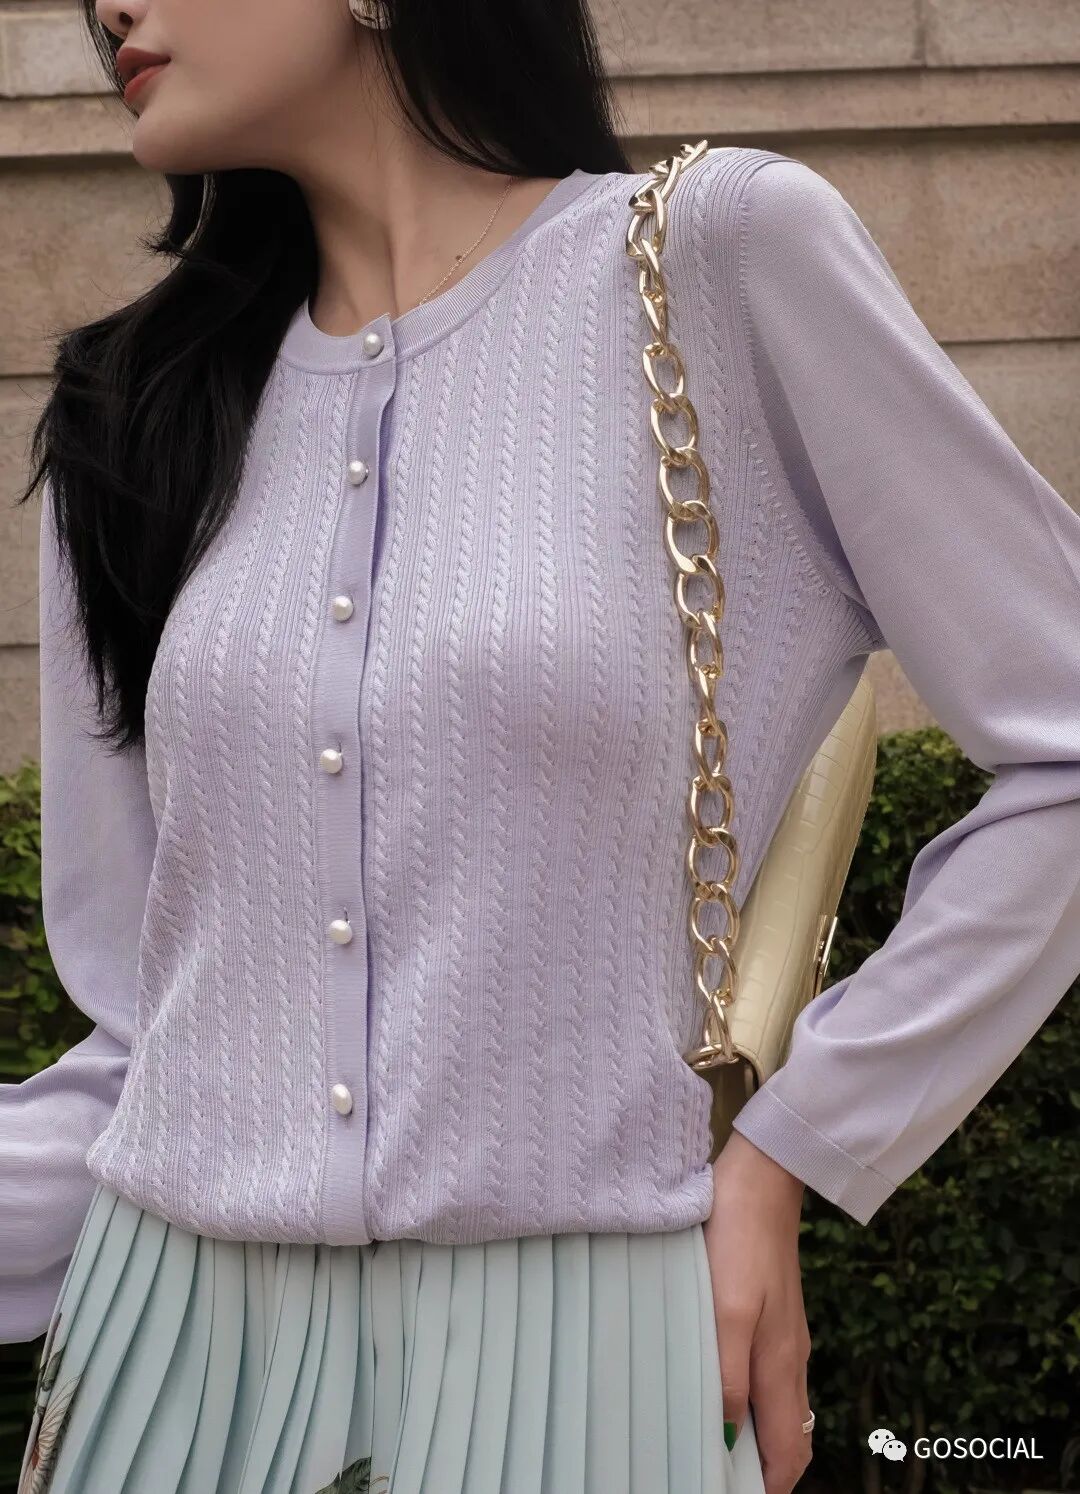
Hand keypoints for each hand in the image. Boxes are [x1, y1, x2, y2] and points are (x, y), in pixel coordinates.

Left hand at [705, 1129, 812, 1493]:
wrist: (762, 1179)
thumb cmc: (741, 1239)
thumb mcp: (725, 1309)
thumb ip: (729, 1374)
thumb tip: (729, 1435)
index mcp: (782, 1365)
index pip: (788, 1454)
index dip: (767, 1487)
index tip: (730, 1492)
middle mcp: (791, 1358)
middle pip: (788, 1437)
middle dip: (763, 1469)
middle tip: (716, 1475)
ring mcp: (786, 1335)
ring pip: (780, 1408)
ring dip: (756, 1436)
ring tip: (713, 1444)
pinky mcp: (775, 1313)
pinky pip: (771, 1375)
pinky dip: (754, 1400)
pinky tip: (721, 1387)